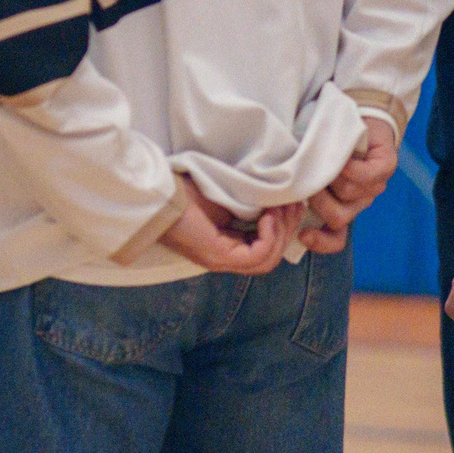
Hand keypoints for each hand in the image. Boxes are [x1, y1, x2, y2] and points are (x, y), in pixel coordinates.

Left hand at [159, 182, 287, 276]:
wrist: (160, 193)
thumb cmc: (186, 191)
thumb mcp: (227, 198)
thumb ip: (249, 205)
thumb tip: (278, 196)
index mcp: (228, 246)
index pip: (267, 250)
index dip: (284, 229)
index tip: (291, 203)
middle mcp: (227, 258)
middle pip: (271, 259)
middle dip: (287, 231)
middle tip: (292, 205)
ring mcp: (223, 260)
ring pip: (267, 261)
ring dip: (280, 233)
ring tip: (279, 209)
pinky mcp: (219, 256)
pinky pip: (257, 257)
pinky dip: (269, 237)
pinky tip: (267, 216)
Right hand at [298, 116, 395, 252]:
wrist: (361, 113)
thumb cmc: (328, 140)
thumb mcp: (309, 165)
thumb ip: (301, 182)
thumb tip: (279, 194)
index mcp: (342, 205)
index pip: (336, 237)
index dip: (321, 242)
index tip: (302, 234)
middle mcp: (359, 201)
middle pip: (338, 218)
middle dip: (318, 199)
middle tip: (307, 177)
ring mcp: (375, 186)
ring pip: (348, 193)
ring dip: (332, 175)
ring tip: (324, 157)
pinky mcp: (386, 167)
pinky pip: (365, 177)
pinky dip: (351, 168)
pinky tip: (343, 157)